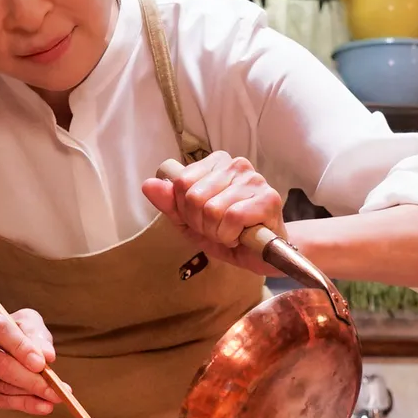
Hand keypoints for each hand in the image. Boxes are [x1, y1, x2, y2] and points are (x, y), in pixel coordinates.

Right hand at [0, 303, 66, 414]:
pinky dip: (20, 404)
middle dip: (30, 378)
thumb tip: (47, 355)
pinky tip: (41, 406)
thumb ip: (36, 334)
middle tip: (55, 389)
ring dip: (29, 393)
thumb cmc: (6, 334)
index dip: (21, 347)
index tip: (42, 364)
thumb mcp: (23, 323)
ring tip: (53, 397)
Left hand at [141, 151, 284, 275]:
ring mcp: (254, 180)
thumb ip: (169, 204)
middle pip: (193, 197)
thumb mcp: (190, 222)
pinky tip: (242, 236)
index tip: (202, 219)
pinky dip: (231, 236)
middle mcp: (236, 165)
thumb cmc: (228, 234)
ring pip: (211, 210)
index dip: (186, 211)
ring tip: (231, 233)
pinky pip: (232, 218)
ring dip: (217, 232)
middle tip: (218, 229)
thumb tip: (148, 184)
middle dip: (201, 224)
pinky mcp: (269, 198)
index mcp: (216, 163)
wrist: (264, 254)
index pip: (180, 183)